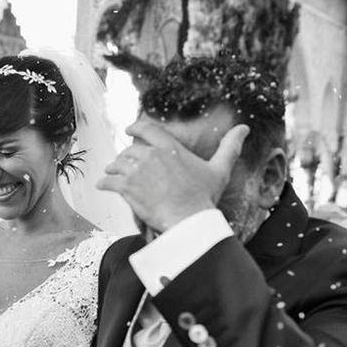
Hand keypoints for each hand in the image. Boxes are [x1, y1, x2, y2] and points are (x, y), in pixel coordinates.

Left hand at [98, 120, 248, 232]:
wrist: (188, 219)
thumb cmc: (203, 197)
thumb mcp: (219, 169)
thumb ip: (230, 147)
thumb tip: (245, 128)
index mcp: (170, 148)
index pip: (147, 130)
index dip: (136, 127)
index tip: (129, 129)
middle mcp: (150, 155)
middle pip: (129, 149)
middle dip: (125, 156)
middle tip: (123, 164)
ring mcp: (137, 170)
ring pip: (117, 164)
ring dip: (112, 169)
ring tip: (111, 173)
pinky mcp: (126, 187)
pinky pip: (108, 181)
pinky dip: (103, 183)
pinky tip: (101, 185)